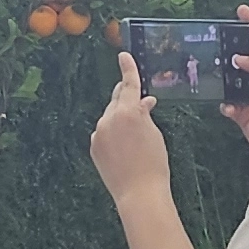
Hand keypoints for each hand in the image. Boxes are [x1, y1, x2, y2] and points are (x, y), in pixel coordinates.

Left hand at [90, 51, 172, 202]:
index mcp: (128, 112)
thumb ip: (145, 115)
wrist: (139, 193)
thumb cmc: (154, 163)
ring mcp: (99, 133)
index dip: (128, 68)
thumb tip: (144, 102)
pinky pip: (104, 132)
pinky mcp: (94, 146)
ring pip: (110, 117)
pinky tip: (125, 147)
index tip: (123, 55)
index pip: (129, 84)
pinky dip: (113, 133)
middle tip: (139, 99)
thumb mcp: (154, 135)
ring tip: (136, 135)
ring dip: (121, 118)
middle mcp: (109, 119)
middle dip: (127, 97)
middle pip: (118, 99)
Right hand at [220, 5, 248, 166]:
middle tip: (219, 41)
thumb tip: (239, 58)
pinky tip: (229, 106)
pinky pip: (227, 103)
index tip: (241, 10)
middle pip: (244, 57)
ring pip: (232, 79)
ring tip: (217, 72)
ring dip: (224, 77)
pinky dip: (225, 103)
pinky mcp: (243, 112)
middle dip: (232, 49)